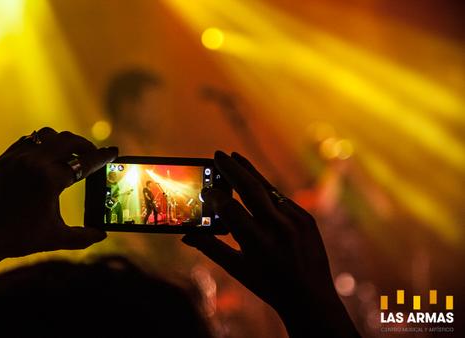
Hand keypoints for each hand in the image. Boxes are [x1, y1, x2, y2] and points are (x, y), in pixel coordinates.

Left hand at [0, 128, 115, 289]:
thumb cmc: (16, 238)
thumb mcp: (55, 238)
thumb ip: (83, 237)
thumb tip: (102, 235)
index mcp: (50, 180)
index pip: (85, 162)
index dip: (103, 157)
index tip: (114, 151)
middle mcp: (34, 163)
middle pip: (69, 140)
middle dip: (86, 145)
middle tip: (94, 154)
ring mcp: (16, 158)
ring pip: (48, 135)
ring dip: (63, 141)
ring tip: (71, 154)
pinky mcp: (3, 159)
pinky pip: (29, 140)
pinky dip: (43, 144)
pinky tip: (47, 157)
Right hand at [182, 151, 358, 336]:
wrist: (311, 298)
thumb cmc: (268, 286)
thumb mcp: (238, 270)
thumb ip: (211, 248)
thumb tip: (185, 234)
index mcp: (257, 244)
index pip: (231, 210)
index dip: (215, 197)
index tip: (205, 189)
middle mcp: (278, 229)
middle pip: (251, 190)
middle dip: (232, 170)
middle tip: (218, 154)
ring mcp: (296, 222)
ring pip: (268, 189)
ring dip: (250, 172)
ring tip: (234, 157)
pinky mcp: (307, 219)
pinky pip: (281, 199)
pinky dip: (265, 189)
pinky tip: (254, 180)